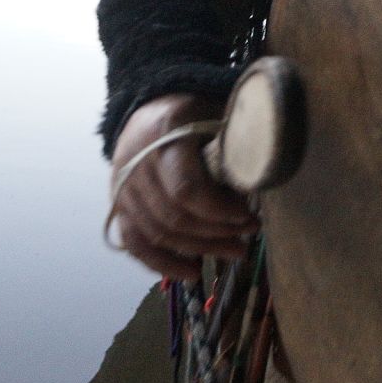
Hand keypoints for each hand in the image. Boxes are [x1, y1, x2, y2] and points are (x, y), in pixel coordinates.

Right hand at [109, 94, 258, 276]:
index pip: (186, 190)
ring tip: (235, 251)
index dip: (219, 211)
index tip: (248, 216)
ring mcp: (122, 187)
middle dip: (217, 233)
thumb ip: (234, 140)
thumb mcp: (216, 112)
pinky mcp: (119, 206)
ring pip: (158, 234)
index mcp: (163, 135)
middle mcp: (135, 163)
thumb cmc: (193, 112)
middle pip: (174, 217)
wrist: (149, 109)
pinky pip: (135, 244)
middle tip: (249, 236)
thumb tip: (262, 176)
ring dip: (199, 250)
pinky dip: (161, 263)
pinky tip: (191, 273)